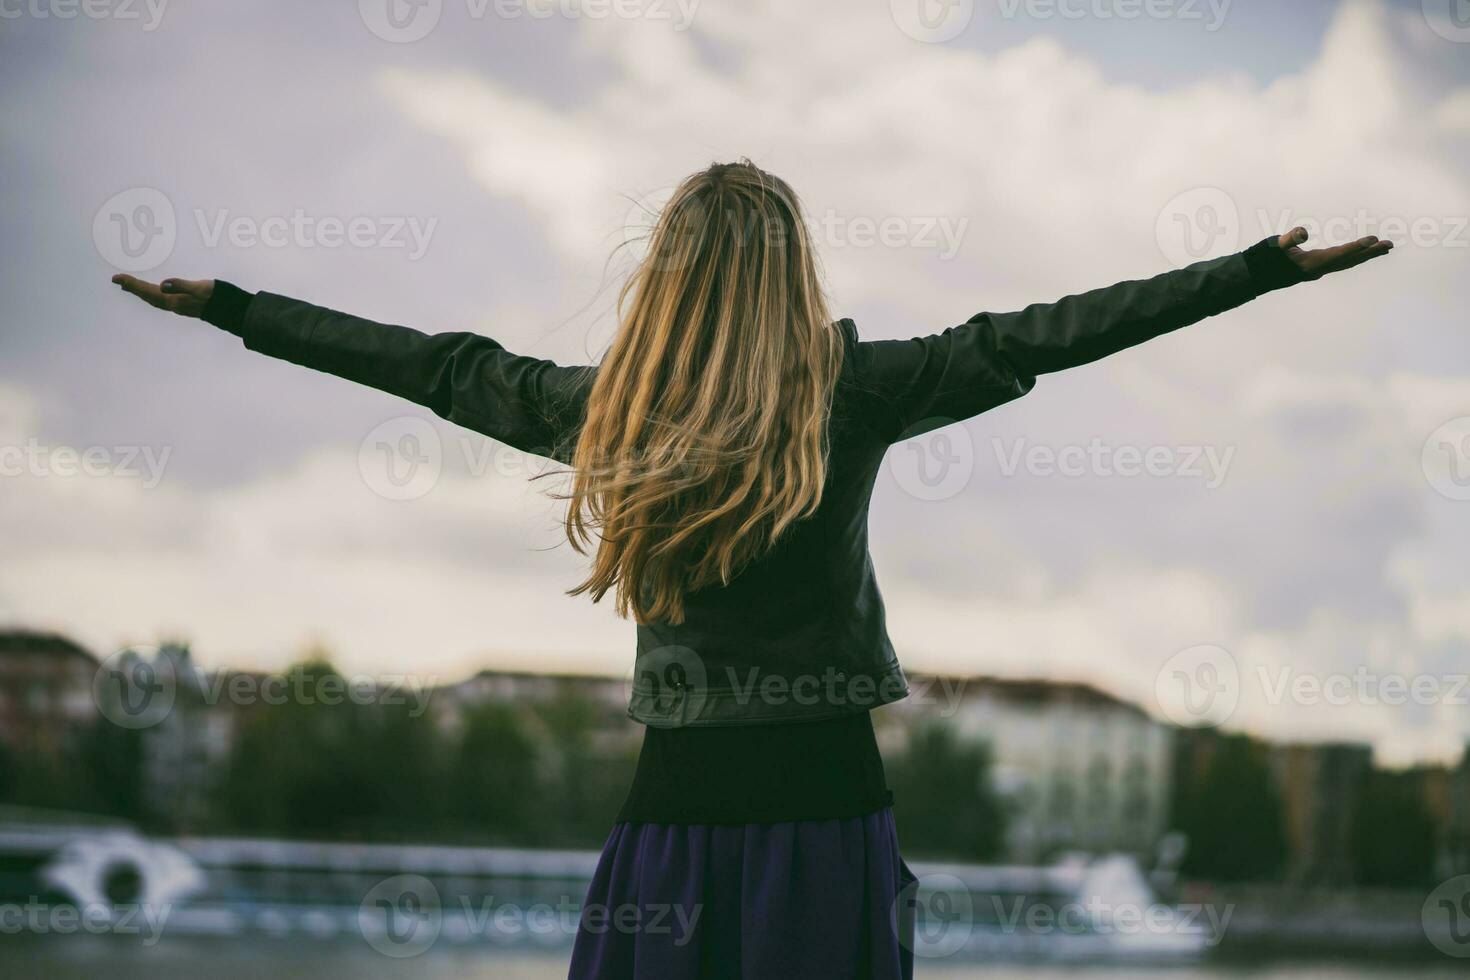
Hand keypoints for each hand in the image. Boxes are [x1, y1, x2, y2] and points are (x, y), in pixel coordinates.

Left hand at [112, 275, 213, 317]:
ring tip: (128, 286)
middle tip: (117, 280)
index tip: (117, 278)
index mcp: (174, 300)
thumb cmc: (217, 297)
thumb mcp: (200, 288)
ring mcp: (178, 305)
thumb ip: (181, 285)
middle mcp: (174, 305)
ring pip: (153, 299)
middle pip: (147, 296)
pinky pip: (161, 299)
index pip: (147, 291)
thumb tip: (162, 284)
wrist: (232, 310)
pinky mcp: (183, 304)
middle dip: (132, 288)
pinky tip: (153, 291)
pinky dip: (152, 294)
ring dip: (140, 292)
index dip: (132, 284)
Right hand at [1276, 226, 1392, 279]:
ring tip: (1384, 248)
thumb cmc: (1265, 259)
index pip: (1339, 254)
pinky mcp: (1317, 268)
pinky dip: (1354, 256)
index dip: (1357, 247)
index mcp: (1312, 264)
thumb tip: (1303, 232)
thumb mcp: (1276, 245)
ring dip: (1366, 255)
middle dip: (1370, 253)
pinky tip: (1360, 253)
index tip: (1374, 240)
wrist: (1257, 276)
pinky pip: (1341, 262)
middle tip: (1390, 245)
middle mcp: (1319, 269)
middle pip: (1349, 261)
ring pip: (1347, 263)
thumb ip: (1290, 238)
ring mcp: (1319, 270)